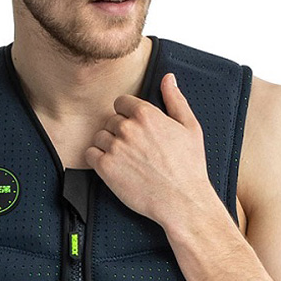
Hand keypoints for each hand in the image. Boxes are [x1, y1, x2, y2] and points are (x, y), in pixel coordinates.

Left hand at [84, 73, 216, 228]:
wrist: (182, 200)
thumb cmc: (189, 167)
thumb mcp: (190, 127)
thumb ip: (175, 100)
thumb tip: (168, 79)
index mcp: (146, 114)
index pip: (121, 102)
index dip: (127, 115)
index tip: (135, 128)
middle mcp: (128, 128)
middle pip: (110, 120)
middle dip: (119, 132)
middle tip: (134, 149)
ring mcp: (115, 147)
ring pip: (99, 137)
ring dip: (108, 146)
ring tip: (126, 160)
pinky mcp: (105, 167)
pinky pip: (90, 154)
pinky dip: (97, 160)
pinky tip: (113, 167)